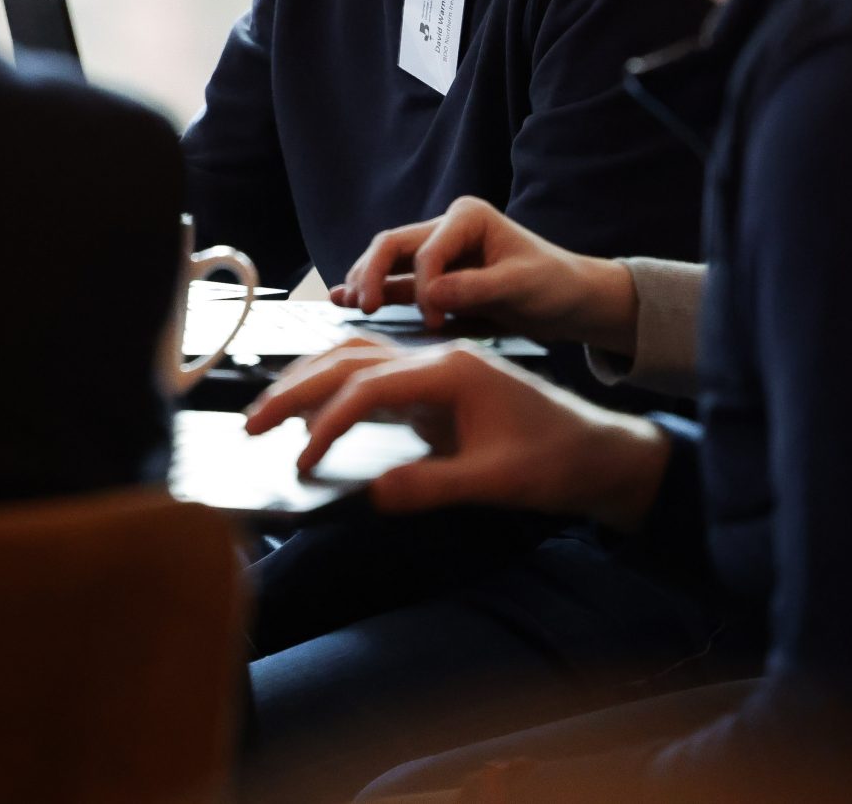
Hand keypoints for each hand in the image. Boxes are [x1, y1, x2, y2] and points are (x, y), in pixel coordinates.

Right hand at [244, 339, 669, 528]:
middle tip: (252, 423)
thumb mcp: (497, 481)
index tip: (301, 459)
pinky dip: (336, 386)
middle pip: (351, 358)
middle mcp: (439, 358)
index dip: (328, 421)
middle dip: (297, 388)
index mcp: (453, 370)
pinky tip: (314, 408)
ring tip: (269, 412)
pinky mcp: (436, 388)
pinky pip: (373, 375)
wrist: (599, 452)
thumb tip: (372, 494)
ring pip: (357, 358)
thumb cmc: (558, 462)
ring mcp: (436, 369)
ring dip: (310, 380)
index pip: (369, 385)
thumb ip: (433, 486)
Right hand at [331, 196, 638, 353]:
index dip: (425, 285)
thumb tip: (431, 296)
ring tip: (345, 303)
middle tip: (365, 307)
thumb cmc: (553, 285)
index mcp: (467, 217)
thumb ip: (476, 289)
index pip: (428, 249)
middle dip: (373, 273)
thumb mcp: (520, 286)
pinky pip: (397, 282)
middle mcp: (447, 229)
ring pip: (387, 261)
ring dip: (365, 280)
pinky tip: (347, 300)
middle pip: (392, 244)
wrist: (570, 303)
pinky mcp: (436, 279)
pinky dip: (375, 290)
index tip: (434, 320)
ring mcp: (438, 253)